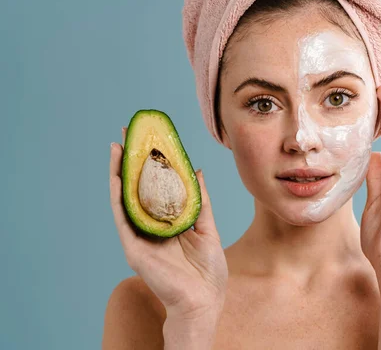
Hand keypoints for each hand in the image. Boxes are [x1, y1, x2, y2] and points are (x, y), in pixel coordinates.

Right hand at [109, 127, 228, 318]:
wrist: (205, 300)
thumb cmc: (208, 270)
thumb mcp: (207, 227)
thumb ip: (199, 200)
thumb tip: (196, 170)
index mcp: (167, 222)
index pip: (154, 188)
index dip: (150, 165)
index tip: (149, 140)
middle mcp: (150, 227)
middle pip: (135, 189)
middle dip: (130, 162)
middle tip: (127, 134)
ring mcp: (140, 237)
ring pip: (124, 199)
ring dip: (118, 173)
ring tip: (118, 147)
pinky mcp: (134, 248)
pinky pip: (122, 218)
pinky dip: (118, 196)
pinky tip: (117, 177)